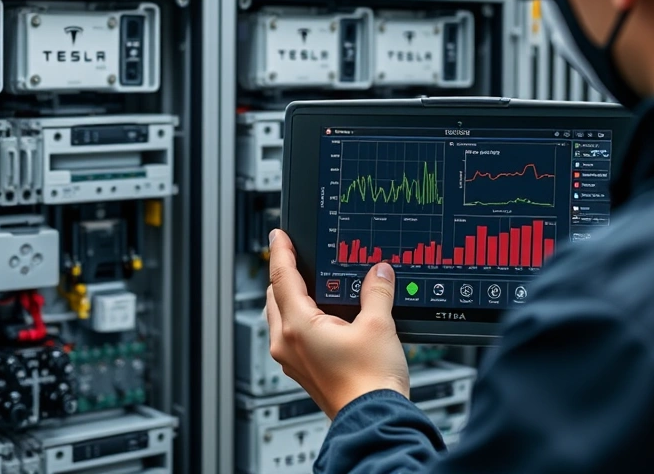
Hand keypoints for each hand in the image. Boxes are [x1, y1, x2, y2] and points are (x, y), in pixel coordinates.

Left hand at [266, 229, 409, 418]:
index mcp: (298, 327)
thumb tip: (379, 272)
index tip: (279, 234)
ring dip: (290, 297)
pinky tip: (321, 316)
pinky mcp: (302, 371)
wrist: (373, 420)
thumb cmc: (371, 382)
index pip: (282, 277)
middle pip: (275, 296)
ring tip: (311, 283)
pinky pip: (290, 334)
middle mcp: (286, 343)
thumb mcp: (378, 325)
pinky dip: (299, 317)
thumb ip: (377, 291)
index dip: (281, 251)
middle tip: (297, 255)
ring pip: (280, 316)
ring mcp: (291, 360)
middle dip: (284, 273)